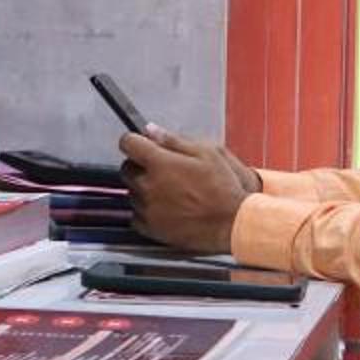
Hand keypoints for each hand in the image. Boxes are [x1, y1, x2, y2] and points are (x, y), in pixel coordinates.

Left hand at [118, 127, 260, 253]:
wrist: (232, 222)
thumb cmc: (222, 187)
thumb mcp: (207, 153)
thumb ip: (174, 140)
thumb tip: (151, 130)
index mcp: (160, 163)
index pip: (128, 143)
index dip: (135, 141)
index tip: (143, 144)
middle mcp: (148, 186)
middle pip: (127, 168)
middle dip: (140, 165)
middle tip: (163, 169)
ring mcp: (147, 209)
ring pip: (132, 192)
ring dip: (144, 188)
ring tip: (170, 191)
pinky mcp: (151, 228)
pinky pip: (136, 215)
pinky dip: (145, 210)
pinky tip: (165, 208)